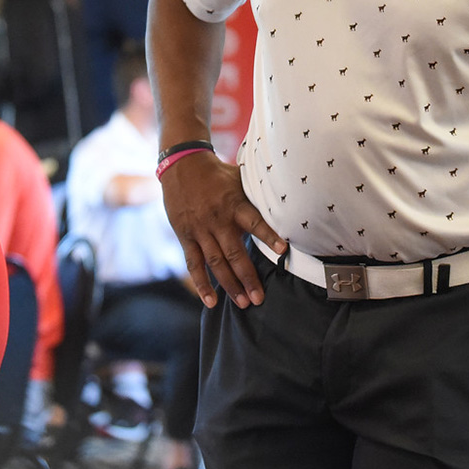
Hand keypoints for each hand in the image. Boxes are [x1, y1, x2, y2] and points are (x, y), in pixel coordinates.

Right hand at [158, 151, 285, 308]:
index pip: (254, 222)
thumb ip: (256, 194)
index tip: (283, 250)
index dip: (268, 236)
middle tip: (259, 299)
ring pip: (216, 263)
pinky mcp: (186, 235)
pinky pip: (193, 263)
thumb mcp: (239, 178)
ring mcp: (200, 229)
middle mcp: (217, 219)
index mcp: (234, 204)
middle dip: (248, 278)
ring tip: (243, 303)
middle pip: (234, 253)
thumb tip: (286, 199)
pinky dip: (201, 283)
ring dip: (229, 285)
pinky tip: (210, 301)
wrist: (181, 165)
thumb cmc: (217, 173)